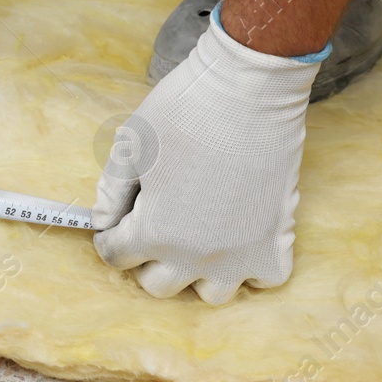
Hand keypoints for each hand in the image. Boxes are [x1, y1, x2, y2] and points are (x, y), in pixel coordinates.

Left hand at [93, 5, 323, 301]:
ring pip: (210, 293)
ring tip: (196, 238)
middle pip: (158, 285)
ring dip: (197, 272)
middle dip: (147, 259)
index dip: (111, 237)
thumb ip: (110, 192)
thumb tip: (103, 222)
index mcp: (155, 233)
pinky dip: (250, 266)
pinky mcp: (277, 239)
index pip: (116, 257)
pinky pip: (264, 278)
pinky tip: (238, 236)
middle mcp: (196, 256)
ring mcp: (240, 253)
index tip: (117, 223)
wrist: (248, 88)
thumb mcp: (130, 146)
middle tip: (153, 226)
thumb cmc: (183, 110)